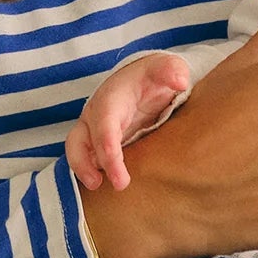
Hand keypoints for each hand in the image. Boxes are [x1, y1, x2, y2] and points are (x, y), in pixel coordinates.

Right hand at [65, 52, 193, 192]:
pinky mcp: (98, 144)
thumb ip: (172, 70)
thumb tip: (180, 81)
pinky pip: (87, 160)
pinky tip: (104, 189)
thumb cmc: (154, 76)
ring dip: (83, 170)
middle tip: (108, 184)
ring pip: (77, 151)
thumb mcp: (166, 67)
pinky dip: (91, 173)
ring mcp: (94, 130)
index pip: (104, 124)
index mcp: (111, 99)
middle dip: (87, 163)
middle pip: (80, 140)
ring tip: (96, 187)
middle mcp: (96, 116)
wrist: (143, 80)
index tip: (117, 168)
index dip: (107, 147)